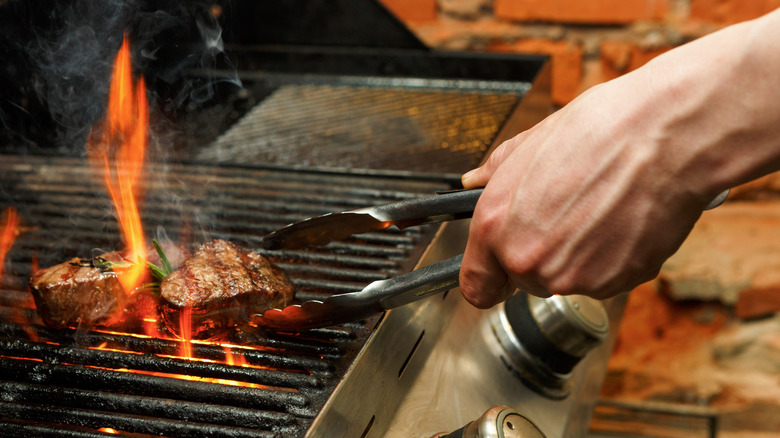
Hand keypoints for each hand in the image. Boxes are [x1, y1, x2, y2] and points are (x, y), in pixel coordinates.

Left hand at [458, 72, 710, 307]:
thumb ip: (494, 172)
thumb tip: (475, 180)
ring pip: (565, 278)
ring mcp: (573, 278)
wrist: (666, 137)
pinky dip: (611, 258)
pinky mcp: (616, 284)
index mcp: (495, 227)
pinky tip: (621, 219)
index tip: (495, 274)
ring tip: (598, 209)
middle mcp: (529, 261)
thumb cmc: (600, 131)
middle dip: (539, 253)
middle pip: (525, 279)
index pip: (475, 285)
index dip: (487, 278)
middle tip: (565, 213)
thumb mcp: (530, 142)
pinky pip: (604, 278)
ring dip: (577, 256)